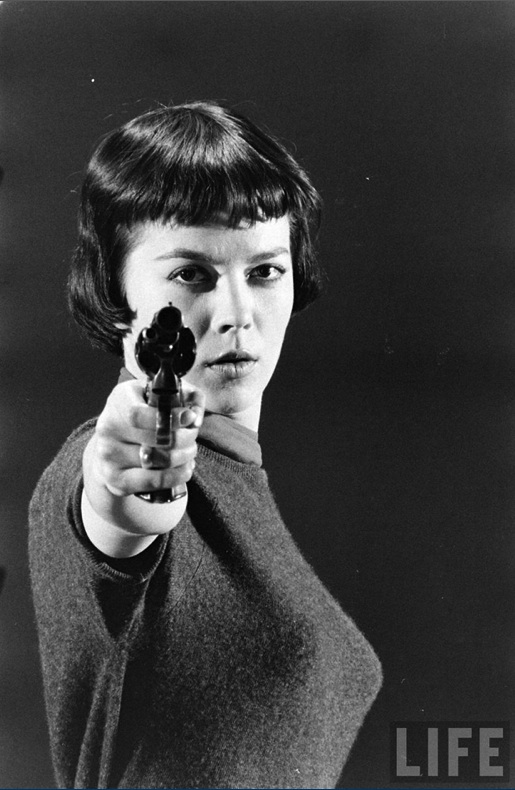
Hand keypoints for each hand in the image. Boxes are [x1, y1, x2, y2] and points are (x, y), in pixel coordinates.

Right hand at [82, 379, 204, 555]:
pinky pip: (151, 482)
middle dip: (186, 437)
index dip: (173, 414)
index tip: (192, 417)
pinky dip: (175, 477)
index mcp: (119, 399)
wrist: (114, 452)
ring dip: (183, 458)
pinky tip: (185, 471)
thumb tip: (197, 398)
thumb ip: (183, 396)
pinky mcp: (114, 481)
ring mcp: (108, 456)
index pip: (143, 409)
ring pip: (156, 460)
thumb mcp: (159, 402)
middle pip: (156, 436)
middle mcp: (108, 427)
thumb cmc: (144, 423)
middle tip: (195, 438)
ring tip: (191, 455)